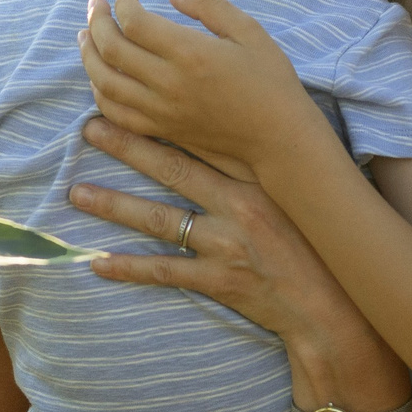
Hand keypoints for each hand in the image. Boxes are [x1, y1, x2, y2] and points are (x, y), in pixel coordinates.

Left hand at [69, 119, 403, 400]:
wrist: (333, 309)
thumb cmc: (316, 251)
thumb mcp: (295, 201)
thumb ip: (263, 172)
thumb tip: (232, 140)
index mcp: (257, 181)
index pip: (202, 142)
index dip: (164, 122)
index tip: (133, 102)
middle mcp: (240, 207)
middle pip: (173, 170)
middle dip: (128, 147)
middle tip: (90, 128)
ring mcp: (227, 246)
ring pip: (160, 220)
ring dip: (115, 206)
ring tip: (78, 193)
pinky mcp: (220, 282)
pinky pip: (165, 273)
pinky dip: (130, 269)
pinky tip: (98, 264)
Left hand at [81, 0, 320, 172]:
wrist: (278, 138)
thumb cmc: (270, 81)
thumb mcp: (249, 31)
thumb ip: (209, 5)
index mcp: (190, 53)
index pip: (135, 22)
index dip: (123, 3)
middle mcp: (169, 83)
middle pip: (112, 50)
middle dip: (96, 22)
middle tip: (94, 6)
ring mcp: (162, 111)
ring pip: (105, 83)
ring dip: (88, 57)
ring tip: (85, 38)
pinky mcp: (163, 130)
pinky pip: (117, 113)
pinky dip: (100, 94)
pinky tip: (99, 79)